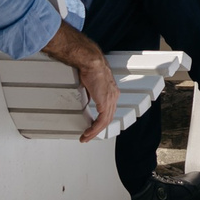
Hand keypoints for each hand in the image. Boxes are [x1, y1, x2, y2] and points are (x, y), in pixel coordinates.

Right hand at [41, 24, 118, 141]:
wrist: (91, 62)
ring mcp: (110, 99)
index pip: (108, 110)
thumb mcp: (91, 83)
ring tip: (86, 137)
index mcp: (112, 91)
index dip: (101, 121)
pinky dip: (95, 129)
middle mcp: (113, 96)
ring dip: (94, 132)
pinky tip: (88, 133)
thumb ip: (91, 92)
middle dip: (97, 130)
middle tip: (88, 136)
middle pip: (108, 118)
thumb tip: (87, 97)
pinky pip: (102, 120)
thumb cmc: (90, 67)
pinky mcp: (105, 102)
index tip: (93, 127)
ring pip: (105, 121)